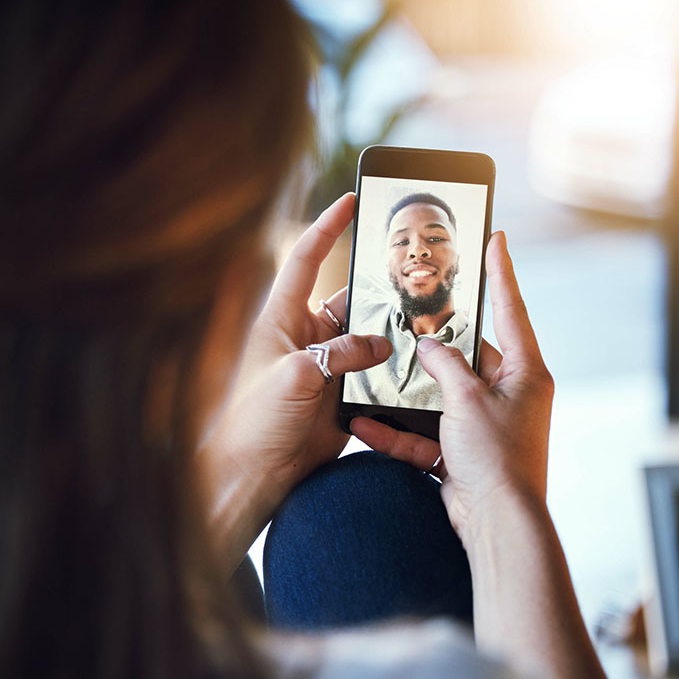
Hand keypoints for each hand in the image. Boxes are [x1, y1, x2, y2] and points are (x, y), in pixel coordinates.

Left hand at [199, 193, 393, 567]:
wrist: (255, 478)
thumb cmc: (255, 423)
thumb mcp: (296, 377)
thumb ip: (339, 353)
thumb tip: (381, 344)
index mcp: (281, 320)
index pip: (307, 260)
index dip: (329, 228)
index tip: (352, 200)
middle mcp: (304, 338)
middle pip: (349, 302)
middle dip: (377, 293)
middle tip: (414, 281)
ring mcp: (325, 368)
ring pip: (368, 340)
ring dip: (390, 337)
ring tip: (423, 326)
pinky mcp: (341, 398)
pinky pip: (374, 376)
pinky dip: (393, 373)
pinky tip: (417, 370)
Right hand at [350, 231, 553, 544]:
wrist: (496, 523)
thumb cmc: (497, 458)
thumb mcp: (467, 398)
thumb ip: (445, 365)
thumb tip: (429, 347)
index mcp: (525, 373)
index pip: (512, 310)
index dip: (501, 273)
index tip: (496, 238)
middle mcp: (508, 396)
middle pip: (465, 359)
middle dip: (431, 349)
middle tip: (404, 321)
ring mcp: (484, 426)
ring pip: (437, 399)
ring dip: (405, 396)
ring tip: (372, 375)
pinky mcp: (461, 455)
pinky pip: (424, 436)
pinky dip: (397, 433)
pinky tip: (362, 425)